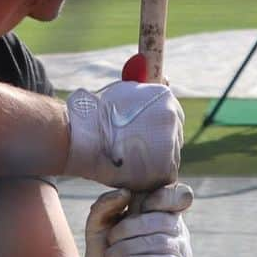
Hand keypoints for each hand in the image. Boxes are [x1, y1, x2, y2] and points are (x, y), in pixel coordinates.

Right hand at [64, 81, 183, 189]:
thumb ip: (146, 93)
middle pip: (174, 135)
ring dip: (157, 161)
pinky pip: (166, 174)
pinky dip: (154, 176)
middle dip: (160, 144)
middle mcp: (172, 117)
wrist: (82, 136)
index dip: (159, 128)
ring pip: (171, 156)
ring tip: (133, 163)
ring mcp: (170, 141)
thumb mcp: (125, 92)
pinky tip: (137, 174)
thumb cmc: (96, 114)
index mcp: (164, 97)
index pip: (173, 115)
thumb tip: (166, 80)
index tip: (147, 136)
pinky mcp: (165, 166)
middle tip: (137, 152)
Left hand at [78, 184, 194, 256]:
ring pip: (164, 242)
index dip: (161, 197)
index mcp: (164, 212)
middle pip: (164, 220)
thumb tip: (125, 192)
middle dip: (131, 228)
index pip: (179, 195)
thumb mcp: (98, 227)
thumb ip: (105, 205)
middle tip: (109, 243)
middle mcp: (178, 231)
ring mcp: (184, 254)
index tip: (134, 205)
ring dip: (132, 248)